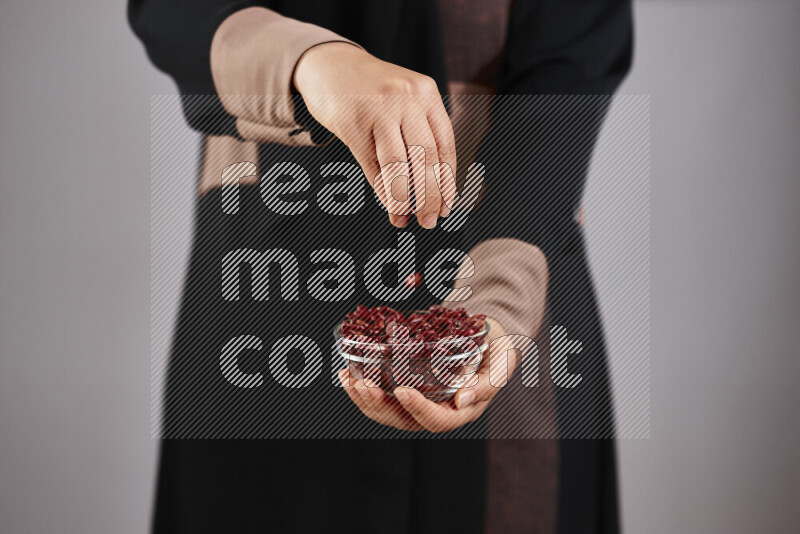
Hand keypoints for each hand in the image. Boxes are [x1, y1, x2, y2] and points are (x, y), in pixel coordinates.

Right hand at [294, 43, 455, 228]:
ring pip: (398, 164)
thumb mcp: (404, 100)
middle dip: (429, 196)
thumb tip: (433, 188)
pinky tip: (388, 204)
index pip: (445, 144)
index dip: (447, 180)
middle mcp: (406, 98)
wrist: (329, 64)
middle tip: (429, 220)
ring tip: (406, 218)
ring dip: (404, 198)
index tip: (447, 205)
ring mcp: (378, 109)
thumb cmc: (372, 91)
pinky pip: (372, 165)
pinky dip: (382, 189)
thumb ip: (420, 133)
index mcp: (426, 93)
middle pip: (425, 157)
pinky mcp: (352, 122)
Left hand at [338, 318, 515, 432]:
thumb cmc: (499, 348)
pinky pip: (382, 397)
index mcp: (463, 410)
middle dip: (379, 406)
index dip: (418, 409)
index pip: (438, 420)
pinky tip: (348, 375)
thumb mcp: (503, 360)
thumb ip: (490, 381)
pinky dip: (363, 388)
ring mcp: (421, 402)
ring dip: (365, 400)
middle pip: (405, 421)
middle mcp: (439, 410)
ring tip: (350, 381)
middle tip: (363, 385)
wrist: (489, 337)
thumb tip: (463, 400)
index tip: (403, 391)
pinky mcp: (408, 390)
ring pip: (388, 412)